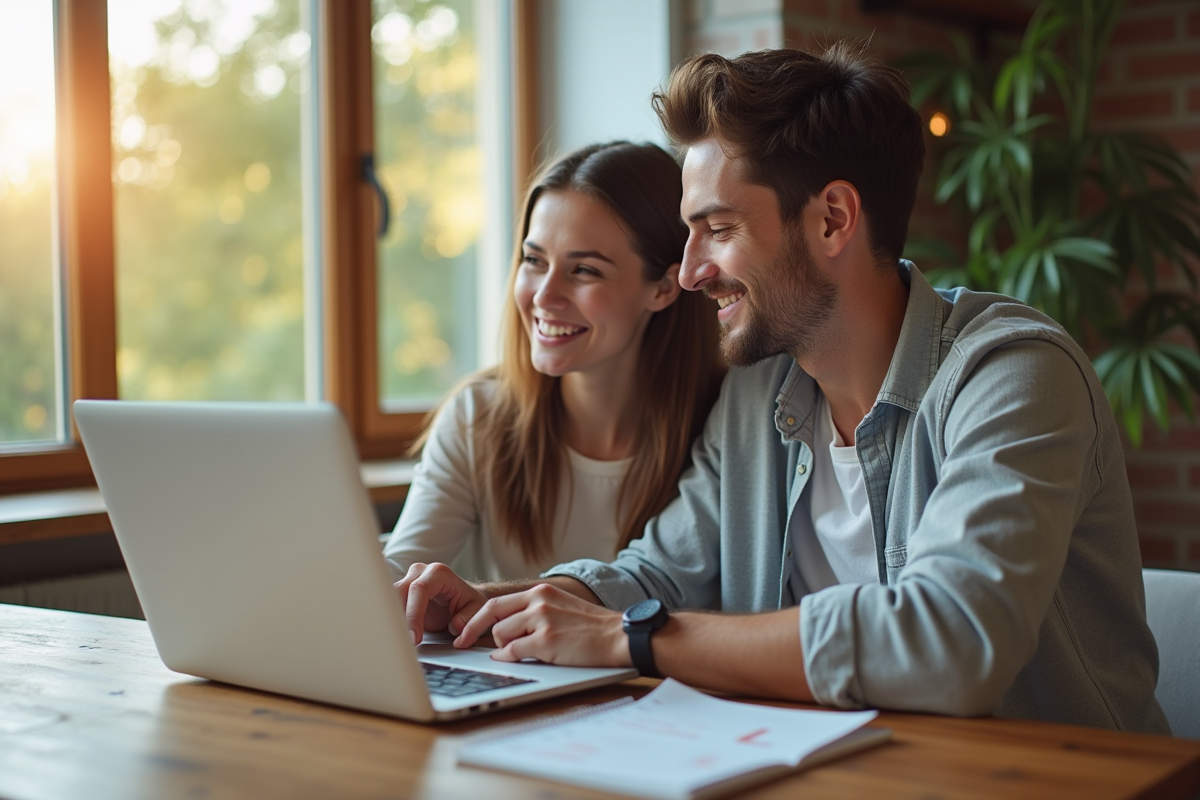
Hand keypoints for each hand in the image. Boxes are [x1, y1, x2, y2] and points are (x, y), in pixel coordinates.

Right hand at [394, 562, 486, 644]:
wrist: (464, 600)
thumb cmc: (469, 603)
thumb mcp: (476, 611)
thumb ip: (468, 619)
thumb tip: (455, 626)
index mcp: (439, 573)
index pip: (419, 589)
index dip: (414, 614)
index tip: (415, 638)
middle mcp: (420, 572)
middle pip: (399, 592)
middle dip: (398, 619)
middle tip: (403, 643)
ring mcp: (408, 581)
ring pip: (389, 599)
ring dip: (390, 621)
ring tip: (395, 642)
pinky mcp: (400, 594)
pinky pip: (389, 607)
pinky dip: (390, 622)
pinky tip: (393, 637)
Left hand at [456, 584, 629, 666]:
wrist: (619, 636)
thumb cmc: (592, 627)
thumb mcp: (561, 606)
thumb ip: (534, 611)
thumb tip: (504, 627)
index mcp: (541, 592)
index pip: (497, 602)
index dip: (476, 618)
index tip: (463, 630)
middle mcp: (538, 601)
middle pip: (491, 614)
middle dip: (472, 630)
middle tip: (462, 642)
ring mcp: (542, 620)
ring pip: (501, 635)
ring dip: (504, 646)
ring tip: (524, 651)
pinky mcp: (546, 640)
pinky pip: (512, 651)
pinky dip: (509, 658)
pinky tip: (517, 659)